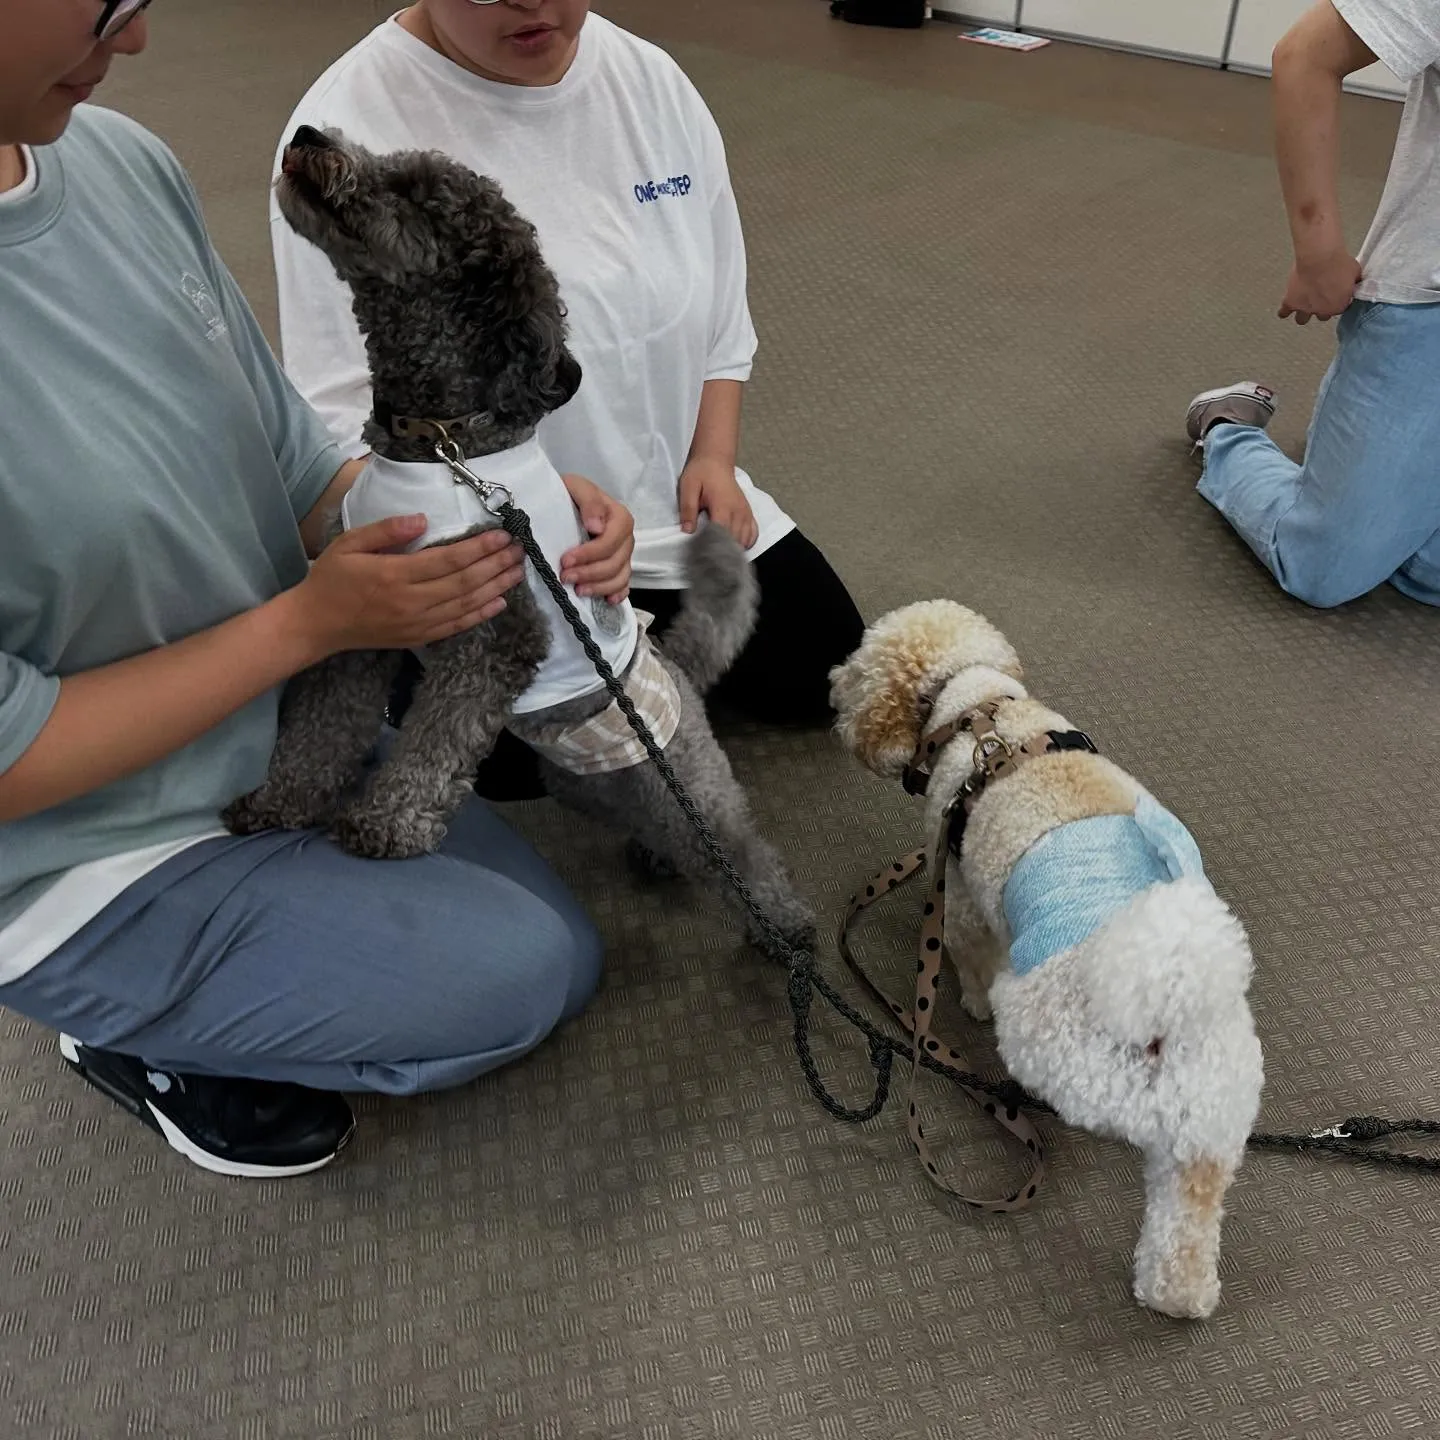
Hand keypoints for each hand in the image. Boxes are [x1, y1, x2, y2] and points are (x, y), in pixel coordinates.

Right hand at [294, 515, 525, 655]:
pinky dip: (481, 614)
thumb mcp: (350, 543)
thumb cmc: (332, 579)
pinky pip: (457, 626)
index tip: (502, 535)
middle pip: (465, 582)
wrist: (316, 624)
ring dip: (496, 587)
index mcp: (395, 575)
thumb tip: (422, 518)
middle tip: (520, 550)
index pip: (448, 560)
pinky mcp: (419, 637)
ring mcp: (417, 623)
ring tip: (517, 571)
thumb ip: (387, 530)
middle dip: (496, 565)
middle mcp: (412, 601)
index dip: (479, 548)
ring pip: (466, 604)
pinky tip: (500, 601)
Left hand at [559, 473, 633, 603]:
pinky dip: (617, 594)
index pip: (610, 542)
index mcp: (620, 518)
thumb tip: (596, 527)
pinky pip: (624, 584)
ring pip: (619, 577)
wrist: (569, 500)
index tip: (566, 560)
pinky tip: (606, 600)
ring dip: (599, 587)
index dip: (589, 554)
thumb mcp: (576, 487)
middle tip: (565, 577)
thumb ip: (589, 502)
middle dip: (590, 573)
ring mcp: (624, 555)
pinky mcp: (619, 567)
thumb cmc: (572, 494)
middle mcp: (626, 538)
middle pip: (615, 563)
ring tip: (578, 590)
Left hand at [678, 457, 758, 549]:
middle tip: (708, 557)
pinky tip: (733, 546)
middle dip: (722, 552)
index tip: (702, 555)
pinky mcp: (748, 514)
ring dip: (733, 549)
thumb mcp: (688, 487)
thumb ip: (688, 509)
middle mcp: (738, 511)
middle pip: (734, 541)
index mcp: (723, 505)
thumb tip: (687, 530)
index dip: (713, 548)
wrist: (715, 460)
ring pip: (744, 541)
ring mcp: (746, 513)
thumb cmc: (701, 473)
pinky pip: (752, 535)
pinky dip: (744, 543)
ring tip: (719, 552)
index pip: (722, 535)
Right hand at [1279, 249, 1360, 323]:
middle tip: (1323, 297)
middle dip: (1323, 308)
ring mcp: (1305, 308)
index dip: (1340, 300)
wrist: (1320, 258)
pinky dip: (1284, 311)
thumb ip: (1354, 282)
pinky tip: (1286, 308)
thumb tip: (1356, 281)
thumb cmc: (1337, 263)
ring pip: (1302, 320)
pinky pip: (1284, 312)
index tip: (1339, 294)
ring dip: (1303, 314)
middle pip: (1322, 316)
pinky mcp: (1291, 302)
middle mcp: (1321, 311)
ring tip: (1304, 306)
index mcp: (1339, 306)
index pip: (1340, 309)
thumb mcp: (1355, 272)